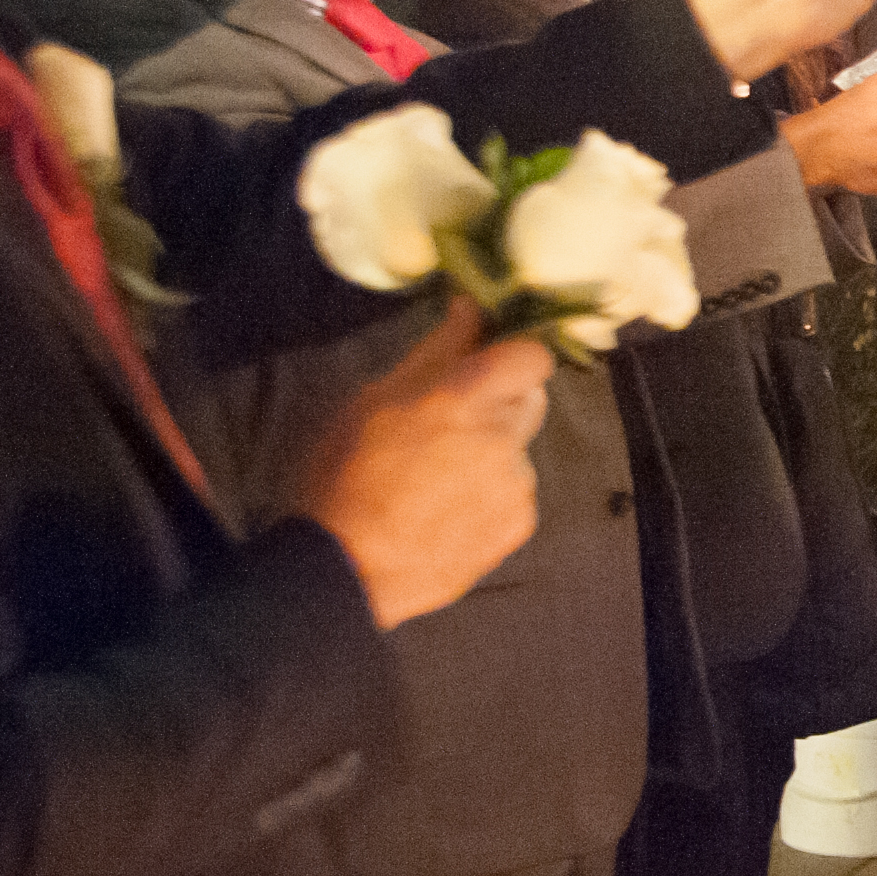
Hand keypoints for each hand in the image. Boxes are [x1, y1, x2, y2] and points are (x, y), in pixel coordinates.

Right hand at [300, 300, 556, 628]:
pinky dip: (492, 493)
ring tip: (437, 478)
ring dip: (493, 451)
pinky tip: (447, 509)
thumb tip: (472, 307)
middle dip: (500, 403)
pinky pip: (516, 492)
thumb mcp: (374, 399)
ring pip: (521, 448)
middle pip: (531, 400)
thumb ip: (437, 350)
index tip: (489, 365)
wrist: (346, 569)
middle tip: (448, 426)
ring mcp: (515, 484)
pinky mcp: (518, 523)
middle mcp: (501, 439)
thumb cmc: (343, 477)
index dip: (514, 356)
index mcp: (463, 399)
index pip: (533, 355)